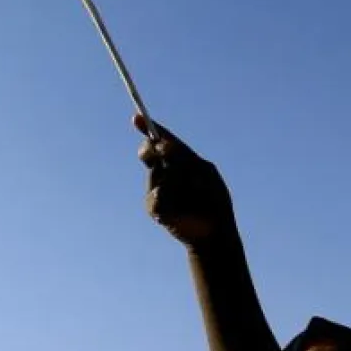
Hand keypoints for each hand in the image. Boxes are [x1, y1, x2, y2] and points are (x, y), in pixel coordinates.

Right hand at [135, 114, 234, 246]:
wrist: (214, 232)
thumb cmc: (213, 200)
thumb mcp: (204, 172)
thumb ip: (183, 158)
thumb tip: (163, 144)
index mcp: (181, 160)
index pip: (163, 140)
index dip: (149, 128)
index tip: (136, 118)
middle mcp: (166, 172)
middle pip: (150, 153)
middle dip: (151, 150)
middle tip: (154, 151)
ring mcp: (158, 188)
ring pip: (155, 175)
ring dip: (173, 179)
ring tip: (191, 194)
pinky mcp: (154, 208)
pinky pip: (155, 196)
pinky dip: (166, 197)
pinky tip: (179, 207)